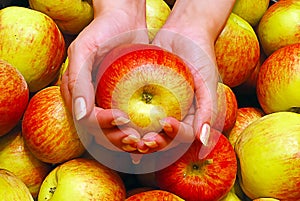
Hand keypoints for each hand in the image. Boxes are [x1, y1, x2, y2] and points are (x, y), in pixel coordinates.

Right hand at [60, 0, 148, 151]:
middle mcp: (90, 101)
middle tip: (137, 140)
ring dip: (127, 141)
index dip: (103, 125)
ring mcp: (106, 101)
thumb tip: (80, 114)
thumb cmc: (102, 29)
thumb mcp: (85, 49)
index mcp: (76, 93)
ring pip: (114, 131)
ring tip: (145, 142)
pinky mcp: (123, 98)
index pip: (86, 120)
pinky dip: (138, 130)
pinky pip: (128, 120)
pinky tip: (150, 134)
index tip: (124, 120)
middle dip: (117, 140)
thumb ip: (78, 81)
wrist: (124, 18)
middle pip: (100, 132)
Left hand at [139, 0, 235, 156]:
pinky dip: (128, 119)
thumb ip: (208, 111)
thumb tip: (203, 142)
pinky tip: (117, 122)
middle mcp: (176, 114)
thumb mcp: (208, 81)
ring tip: (128, 137)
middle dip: (154, 143)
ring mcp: (160, 106)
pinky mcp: (145, 95)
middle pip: (164, 137)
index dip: (175, 135)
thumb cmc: (200, 55)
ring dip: (139, 137)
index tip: (166, 123)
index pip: (184, 134)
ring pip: (148, 128)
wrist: (184, 31)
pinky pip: (135, 109)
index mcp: (192, 116)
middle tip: (143, 142)